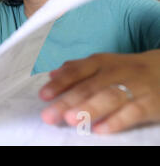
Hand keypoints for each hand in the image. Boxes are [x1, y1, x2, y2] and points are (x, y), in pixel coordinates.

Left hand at [39, 50, 159, 133]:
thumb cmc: (126, 70)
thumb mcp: (102, 65)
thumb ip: (77, 70)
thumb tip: (51, 75)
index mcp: (100, 63)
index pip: (76, 72)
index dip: (60, 83)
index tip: (43, 96)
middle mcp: (115, 72)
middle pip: (89, 87)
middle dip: (67, 101)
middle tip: (49, 115)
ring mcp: (134, 87)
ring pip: (109, 97)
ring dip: (89, 108)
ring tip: (71, 120)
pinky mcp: (151, 103)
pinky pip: (133, 112)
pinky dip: (117, 120)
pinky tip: (101, 129)